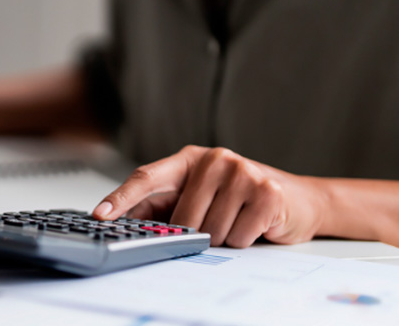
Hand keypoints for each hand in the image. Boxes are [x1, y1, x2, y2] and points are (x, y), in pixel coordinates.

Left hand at [92, 146, 329, 247]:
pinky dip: (244, 240)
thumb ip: (163, 204)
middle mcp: (215, 159)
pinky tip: (254, 223)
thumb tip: (123, 220)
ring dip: (222, 237)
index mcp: (190, 159)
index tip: (100, 215)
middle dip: (195, 233)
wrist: (298, 199)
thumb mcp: (199, 194)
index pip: (147, 177)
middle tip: (214, 223)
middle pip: (182, 219)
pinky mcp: (266, 192)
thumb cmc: (239, 199)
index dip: (121, 197)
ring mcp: (242, 172)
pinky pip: (237, 237)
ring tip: (236, 220)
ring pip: (210, 232)